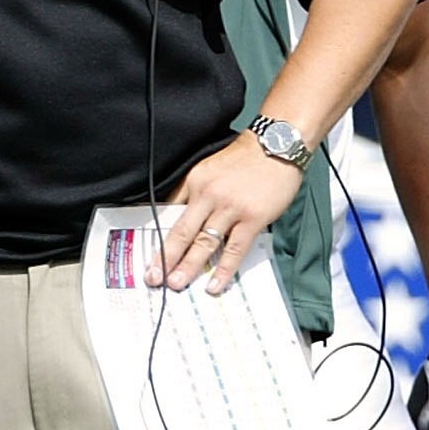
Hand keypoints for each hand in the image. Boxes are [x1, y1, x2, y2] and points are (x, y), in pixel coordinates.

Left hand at [161, 135, 302, 291]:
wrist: (278, 145)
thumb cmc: (246, 159)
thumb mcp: (209, 168)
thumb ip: (194, 192)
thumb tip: (178, 216)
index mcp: (195, 182)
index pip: (170, 214)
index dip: (159, 236)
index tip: (151, 255)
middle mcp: (209, 196)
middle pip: (182, 233)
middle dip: (166, 258)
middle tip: (154, 278)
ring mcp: (231, 208)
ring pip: (204, 243)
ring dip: (189, 266)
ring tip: (177, 284)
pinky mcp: (252, 219)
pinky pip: (234, 249)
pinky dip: (223, 269)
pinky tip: (214, 284)